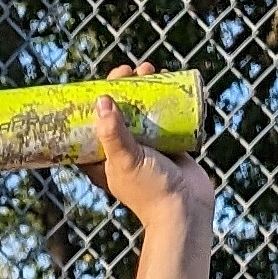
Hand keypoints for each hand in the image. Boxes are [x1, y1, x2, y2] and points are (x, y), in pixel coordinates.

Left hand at [87, 71, 216, 239]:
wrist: (187, 209)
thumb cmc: (151, 190)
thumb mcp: (126, 160)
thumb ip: (113, 133)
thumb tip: (102, 100)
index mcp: (101, 160)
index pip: (89, 125)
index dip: (91, 102)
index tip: (99, 82)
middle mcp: (121, 151)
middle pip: (117, 112)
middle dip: (122, 87)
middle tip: (128, 71)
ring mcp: (146, 146)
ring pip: (140, 109)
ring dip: (144, 87)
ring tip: (149, 69)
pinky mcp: (168, 143)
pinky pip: (163, 114)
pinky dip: (165, 96)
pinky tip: (169, 78)